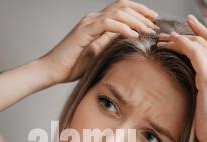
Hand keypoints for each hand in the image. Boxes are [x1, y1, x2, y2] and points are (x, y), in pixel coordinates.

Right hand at [40, 0, 157, 84]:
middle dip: (141, 12)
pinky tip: (133, 35)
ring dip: (135, 20)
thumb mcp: (98, 54)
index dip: (139, 12)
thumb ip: (111, 44)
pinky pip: (107, 24)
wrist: (51, 71)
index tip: (153, 21)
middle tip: (155, 23)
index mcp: (98, 23)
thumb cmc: (72, 66)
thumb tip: (130, 41)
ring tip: (147, 30)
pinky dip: (122, 28)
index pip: (122, 10)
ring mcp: (88, 23)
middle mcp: (93, 19)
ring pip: (117, 13)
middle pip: (122, 6)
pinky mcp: (83, 32)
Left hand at [157, 15, 206, 141]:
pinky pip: (197, 55)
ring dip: (180, 39)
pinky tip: (173, 43)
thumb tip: (191, 86)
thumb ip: (203, 90)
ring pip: (200, 45)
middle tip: (167, 33)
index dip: (203, 32)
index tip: (187, 27)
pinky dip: (185, 45)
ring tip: (163, 39)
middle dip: (188, 32)